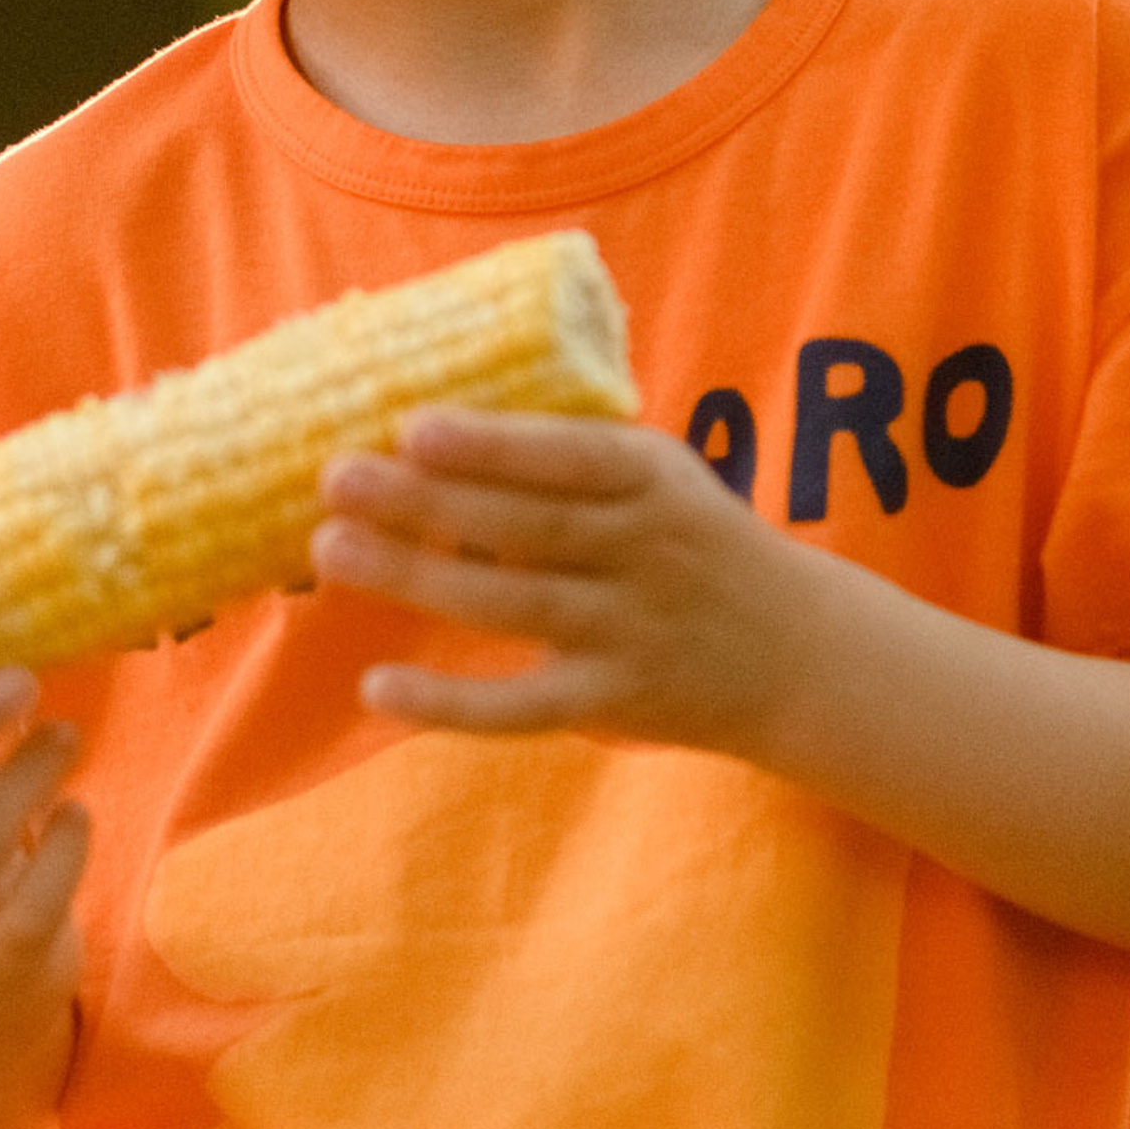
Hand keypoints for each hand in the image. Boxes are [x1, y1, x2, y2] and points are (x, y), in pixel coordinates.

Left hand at [312, 411, 806, 745]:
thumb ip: (569, 453)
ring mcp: (628, 629)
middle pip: (526, 526)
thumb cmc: (694, 542)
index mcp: (654, 478)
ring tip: (331, 549)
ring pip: (512, 605)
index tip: (414, 424)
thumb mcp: (659, 476)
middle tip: (335, 476)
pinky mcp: (611, 701)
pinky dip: (450, 703)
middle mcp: (645, 550)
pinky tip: (378, 686)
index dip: (493, 443)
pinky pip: (523, 707)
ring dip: (418, 577)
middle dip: (427, 501)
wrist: (798, 653)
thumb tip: (429, 421)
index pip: (569, 456)